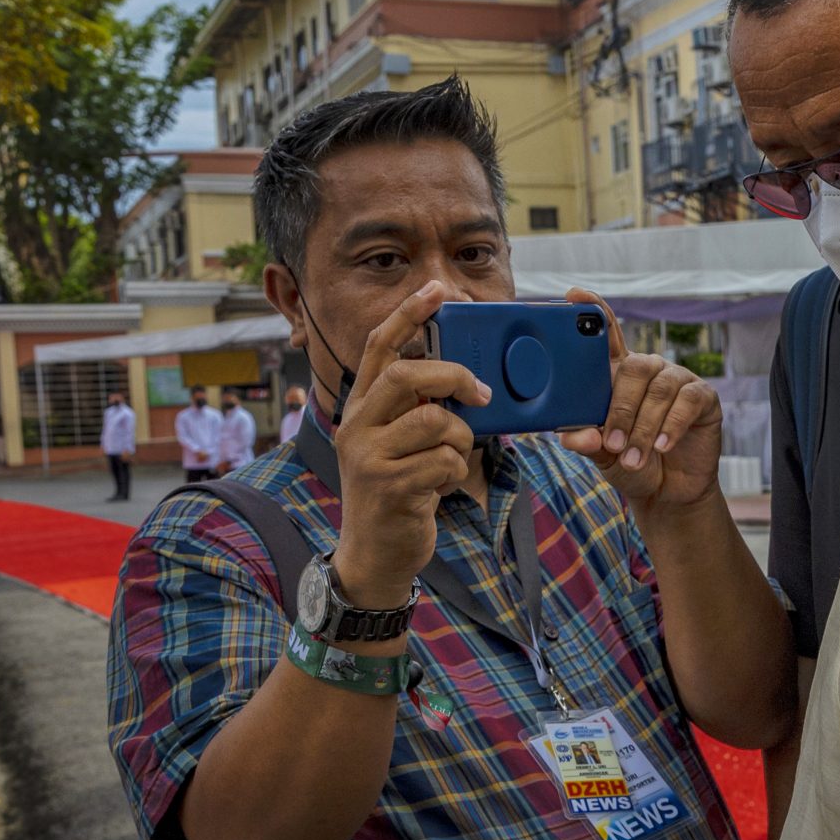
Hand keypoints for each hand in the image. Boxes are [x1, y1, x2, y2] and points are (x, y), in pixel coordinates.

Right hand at [332, 280, 487, 609]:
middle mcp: (357, 425)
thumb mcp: (399, 443)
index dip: (408, 315)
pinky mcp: (389, 485)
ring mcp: (368, 456)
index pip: (380, 348)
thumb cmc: (399, 490)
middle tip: (482, 394)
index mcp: (361, 407)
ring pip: (437, 421)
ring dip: (460, 440)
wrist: (376, 551)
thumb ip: (418, 410)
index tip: (436, 288)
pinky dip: (455, 472)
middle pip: (409, 377)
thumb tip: (462, 379)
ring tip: (450, 460)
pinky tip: (440, 487)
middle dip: (454, 378)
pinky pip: (445, 461)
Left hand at [558, 289, 723, 509]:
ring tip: (634, 456)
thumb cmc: (631, 464)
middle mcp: (649, 371)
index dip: (593, 312)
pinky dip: (672, 426)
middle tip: (611, 443)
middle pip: (634, 367)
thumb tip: (576, 437)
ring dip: (644, 427)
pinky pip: (688, 402)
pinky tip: (663, 446)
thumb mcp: (603, 455)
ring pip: (659, 390)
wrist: (668, 492)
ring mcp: (678, 381)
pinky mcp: (703, 398)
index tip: (574, 294)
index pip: (606, 336)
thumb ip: (587, 443)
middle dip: (620, 407)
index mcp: (618, 375)